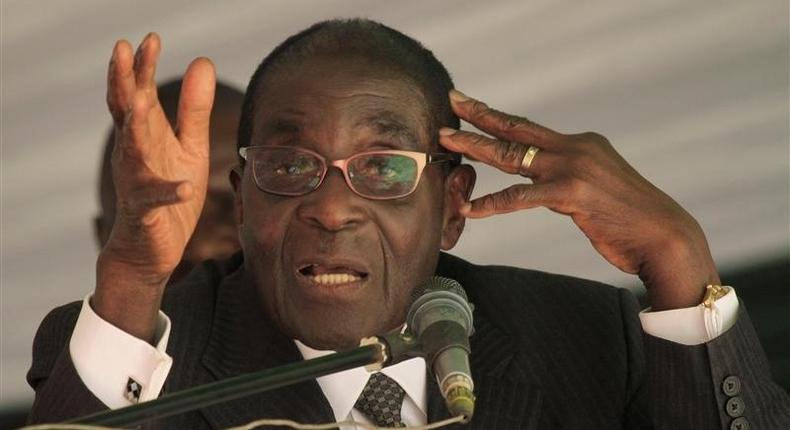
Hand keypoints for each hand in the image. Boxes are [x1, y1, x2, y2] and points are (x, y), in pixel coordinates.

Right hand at [94, 33, 215, 340]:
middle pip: (127, 114)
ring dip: (135, 128)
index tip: (151, 39)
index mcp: (146, 136)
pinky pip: (154, 201)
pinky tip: (184, 188)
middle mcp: (134, 154)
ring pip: (131, 152)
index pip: (140, 95)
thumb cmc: (170, 194)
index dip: (143, 68)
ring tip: (141, 103)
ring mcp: (135, 182)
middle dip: (126, 82)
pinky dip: (168, 193)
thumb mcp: (189, 148)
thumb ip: (194, 110)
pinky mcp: (145, 212)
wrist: (151, 249)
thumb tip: (202, 61)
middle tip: (124, 49)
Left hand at [439, 90, 719, 310]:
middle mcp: (576, 148)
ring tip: (445, 141)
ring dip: (475, 148)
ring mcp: (574, 168)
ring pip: (513, 156)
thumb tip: (536, 185)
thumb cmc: (630, 220)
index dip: (496, 117)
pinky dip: (494, 203)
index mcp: (582, 144)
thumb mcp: (594, 188)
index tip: (470, 104)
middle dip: (479, 116)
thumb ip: (563, 181)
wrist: (664, 237)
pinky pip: (522, 198)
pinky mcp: (573, 194)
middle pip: (516, 130)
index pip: (529, 128)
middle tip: (450, 103)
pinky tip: (472, 208)